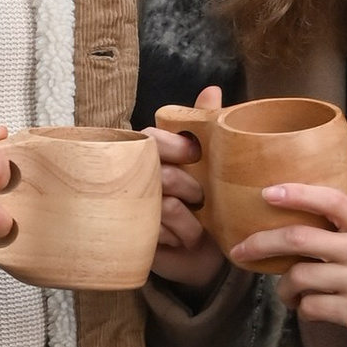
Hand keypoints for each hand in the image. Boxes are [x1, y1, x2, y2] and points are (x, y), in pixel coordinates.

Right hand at [150, 91, 226, 293]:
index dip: (173, 145)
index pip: (152, 137)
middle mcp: (138, 178)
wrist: (203, 256)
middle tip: (201, 198)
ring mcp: (133, 206)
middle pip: (160, 172)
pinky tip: (183, 242)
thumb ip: (208, 128)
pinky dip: (179, 237)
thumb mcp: (214, 166)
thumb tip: (211, 89)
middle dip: (187, 186)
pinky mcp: (133, 234)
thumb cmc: (208, 206)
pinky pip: (159, 231)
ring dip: (189, 220)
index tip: (195, 154)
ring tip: (198, 228)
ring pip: (164, 204)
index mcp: (154, 156)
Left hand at [233, 179, 346, 346]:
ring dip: (284, 288)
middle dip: (262, 242)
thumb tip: (339, 165)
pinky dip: (301, 309)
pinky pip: (310, 307)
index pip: (334, 200)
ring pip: (299, 277)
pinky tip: (307, 308)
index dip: (298, 193)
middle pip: (301, 238)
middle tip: (241, 249)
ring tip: (288, 291)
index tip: (267, 192)